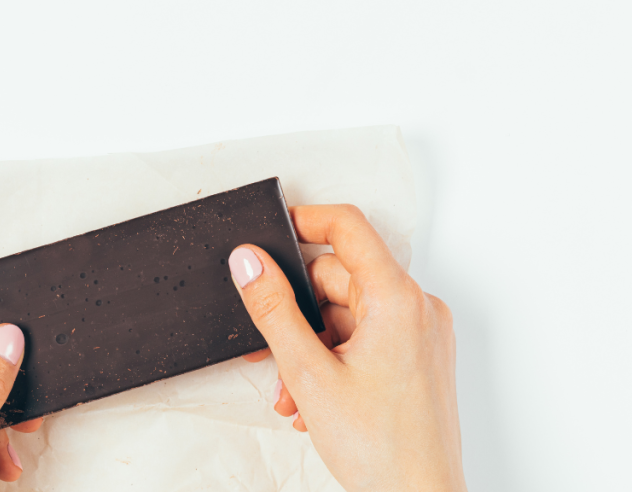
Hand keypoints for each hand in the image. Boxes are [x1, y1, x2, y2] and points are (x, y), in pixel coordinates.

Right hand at [233, 205, 465, 491]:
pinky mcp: (417, 358)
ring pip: (347, 315)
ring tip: (291, 394)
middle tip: (268, 352)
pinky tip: (312, 399)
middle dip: (296, 316)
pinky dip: (333, 360)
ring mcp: (420, 334)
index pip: (347, 227)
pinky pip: (365, 339)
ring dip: (310, 348)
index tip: (270, 232)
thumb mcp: (308, 373)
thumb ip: (273, 309)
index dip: (303, 221)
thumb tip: (249, 262)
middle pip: (339, 279)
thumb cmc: (383, 449)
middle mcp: (418, 308)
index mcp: (398, 299)